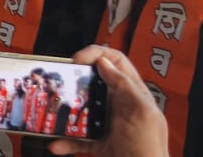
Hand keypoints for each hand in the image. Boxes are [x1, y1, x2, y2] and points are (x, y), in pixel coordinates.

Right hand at [49, 46, 168, 156]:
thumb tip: (105, 63)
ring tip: (52, 114)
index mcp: (132, 93)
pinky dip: (64, 140)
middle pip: (91, 82)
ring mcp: (106, 123)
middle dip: (72, 81)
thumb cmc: (150, 149)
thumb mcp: (142, 113)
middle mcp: (118, 104)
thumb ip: (126, 86)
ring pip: (79, 110)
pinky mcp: (97, 141)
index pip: (115, 61)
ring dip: (63, 114)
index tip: (77, 60)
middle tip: (59, 82)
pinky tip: (57, 143)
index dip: (95, 54)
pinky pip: (75, 136)